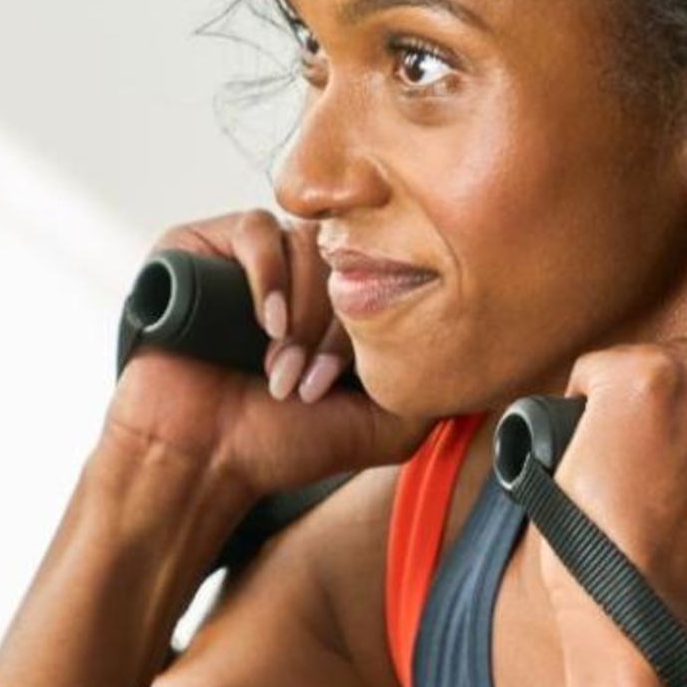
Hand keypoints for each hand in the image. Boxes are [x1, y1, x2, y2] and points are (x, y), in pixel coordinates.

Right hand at [105, 208, 431, 498]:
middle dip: (331, 327)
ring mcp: (250, 256)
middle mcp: (296, 270)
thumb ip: (434, 389)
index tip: (334, 386)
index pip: (380, 272)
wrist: (200, 458)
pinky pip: (255, 228)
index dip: (366, 327)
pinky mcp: (201, 246)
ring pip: (308, 243)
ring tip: (276, 365)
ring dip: (300, 312)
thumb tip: (486, 358)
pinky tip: (263, 322)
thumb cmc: (278, 443)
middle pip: (345, 256)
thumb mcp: (383, 425)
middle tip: (304, 383)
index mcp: (336, 299)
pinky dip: (268, 276)